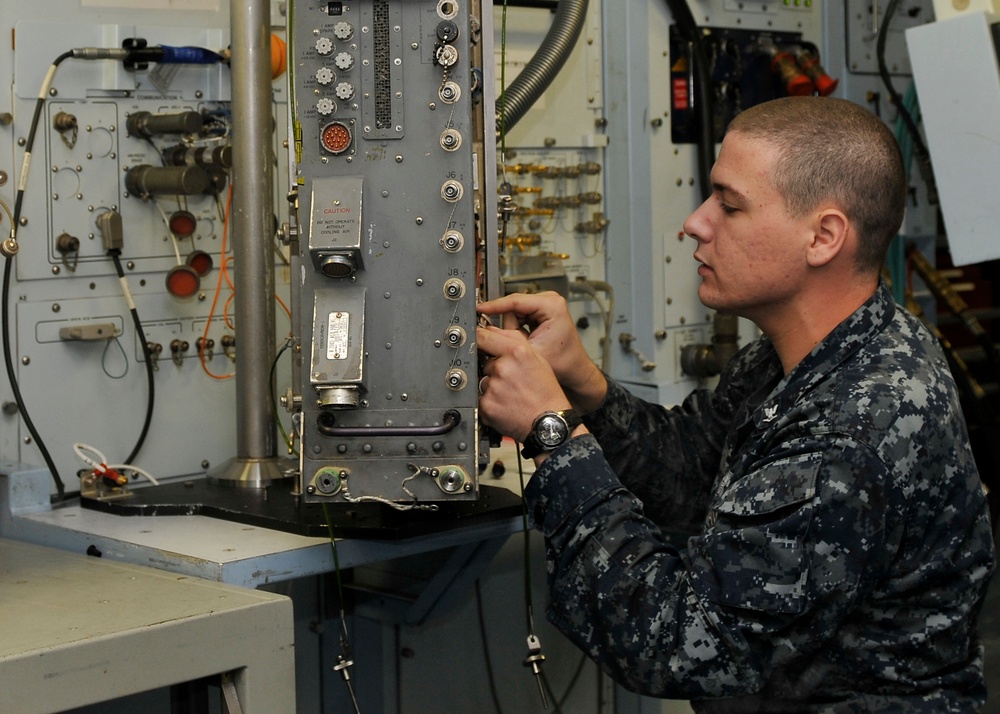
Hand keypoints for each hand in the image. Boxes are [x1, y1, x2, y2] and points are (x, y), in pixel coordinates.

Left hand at [476, 323, 572, 442]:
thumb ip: (515, 341)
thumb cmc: (546, 392)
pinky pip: (481, 399)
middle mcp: (503, 367)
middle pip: (486, 363)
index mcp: (517, 352)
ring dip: (493, 388)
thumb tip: (493, 331)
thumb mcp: (538, 359)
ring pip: (484, 382)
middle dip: (495, 371)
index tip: (478, 342)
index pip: (484, 337)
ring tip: (511, 396)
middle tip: (512, 382)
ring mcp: (493, 387)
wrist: (548, 422)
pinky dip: (490, 403)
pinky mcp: (486, 405)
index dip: (481, 339)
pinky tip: (506, 406)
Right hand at [478, 292, 606, 412]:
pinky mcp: (542, 310)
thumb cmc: (562, 361)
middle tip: (517, 342)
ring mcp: (547, 304)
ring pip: (515, 312)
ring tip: (527, 343)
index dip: (495, 306)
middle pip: (514, 307)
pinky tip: (528, 340)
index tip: (480, 309)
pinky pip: (520, 316)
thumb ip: (507, 339)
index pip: (515, 300)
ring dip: (515, 329)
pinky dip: (518, 329)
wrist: (574, 368)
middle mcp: (550, 300)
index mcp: (552, 305)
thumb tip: (486, 330)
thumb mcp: (530, 351)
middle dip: (510, 326)